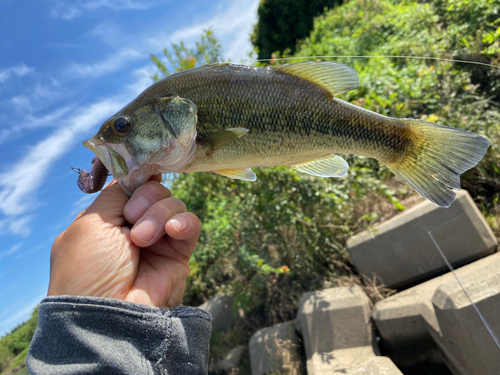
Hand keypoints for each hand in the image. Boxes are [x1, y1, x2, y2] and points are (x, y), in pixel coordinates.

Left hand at [48, 176, 200, 307]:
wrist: (108, 313)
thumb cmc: (89, 267)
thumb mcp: (91, 221)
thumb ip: (117, 193)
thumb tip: (139, 174)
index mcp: (109, 218)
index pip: (132, 186)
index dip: (139, 178)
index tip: (142, 173)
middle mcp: (134, 226)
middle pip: (155, 191)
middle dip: (145, 200)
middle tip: (131, 221)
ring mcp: (158, 240)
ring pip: (173, 204)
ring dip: (159, 215)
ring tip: (143, 239)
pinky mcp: (179, 253)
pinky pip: (191, 224)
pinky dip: (184, 221)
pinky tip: (173, 232)